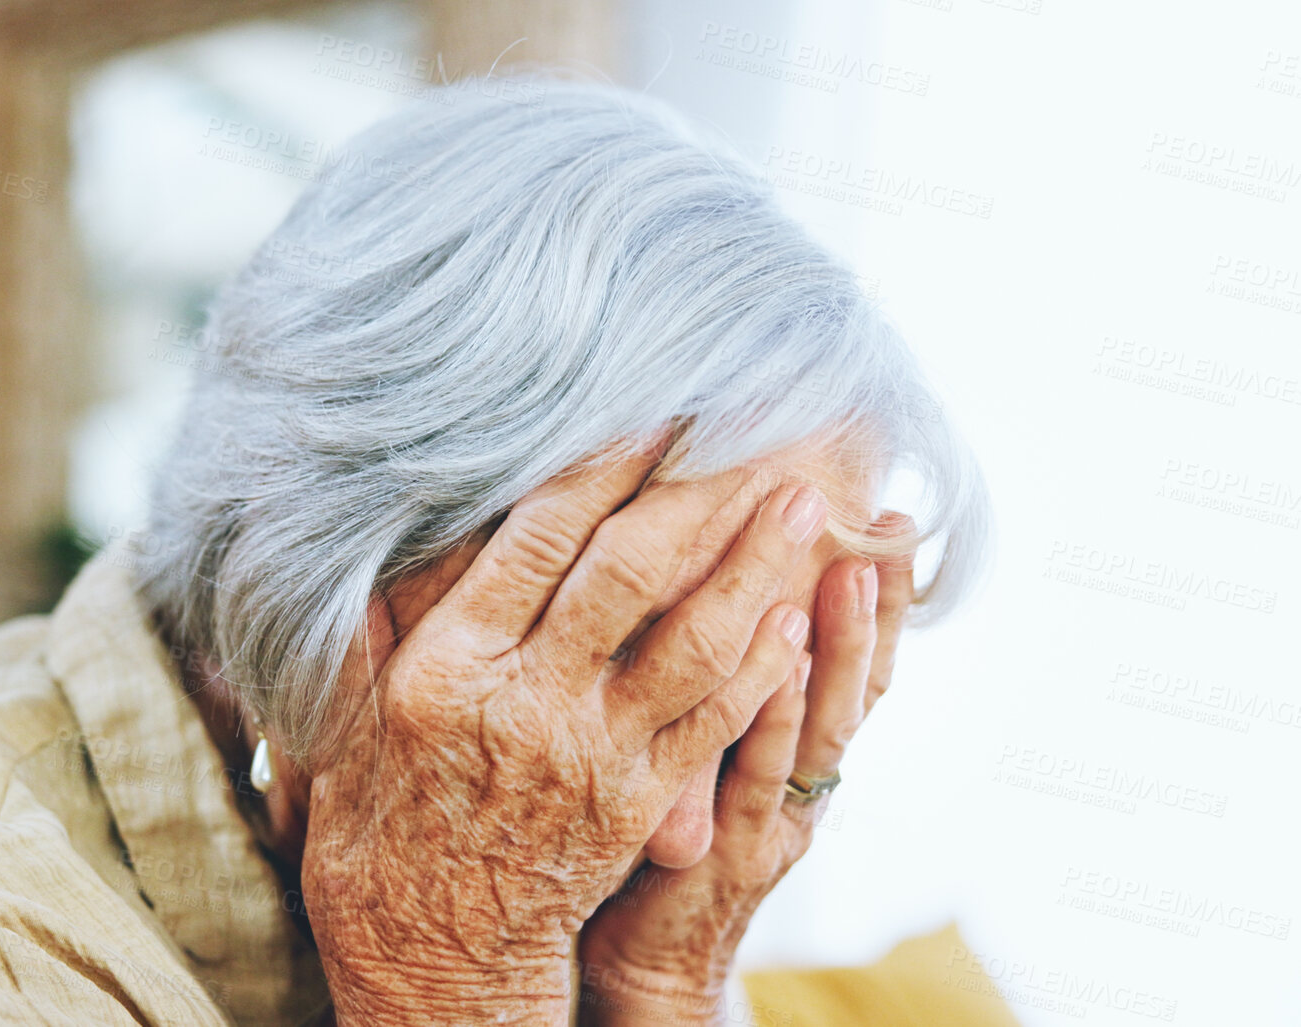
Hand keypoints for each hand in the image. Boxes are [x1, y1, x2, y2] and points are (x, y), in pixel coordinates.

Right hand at [300, 446, 829, 1025]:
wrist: (432, 959)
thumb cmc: (378, 834)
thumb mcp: (339, 728)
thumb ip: (356, 633)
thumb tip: (351, 541)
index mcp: (449, 670)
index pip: (537, 544)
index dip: (597, 467)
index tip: (643, 407)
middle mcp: (530, 704)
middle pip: (630, 576)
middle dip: (697, 492)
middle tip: (752, 425)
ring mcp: (598, 756)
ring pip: (697, 642)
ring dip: (758, 563)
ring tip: (806, 498)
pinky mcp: (645, 802)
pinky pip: (720, 720)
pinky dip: (766, 661)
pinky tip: (800, 610)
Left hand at [576, 515, 915, 1024]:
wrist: (638, 956)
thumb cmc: (649, 829)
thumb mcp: (693, 739)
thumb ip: (706, 669)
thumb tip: (698, 567)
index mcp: (797, 747)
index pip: (850, 656)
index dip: (880, 592)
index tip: (890, 513)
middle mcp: (802, 780)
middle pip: (855, 679)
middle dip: (878, 600)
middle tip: (891, 520)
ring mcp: (774, 817)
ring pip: (821, 722)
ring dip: (838, 645)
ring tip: (853, 568)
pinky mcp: (733, 852)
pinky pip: (759, 775)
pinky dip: (774, 717)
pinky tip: (780, 661)